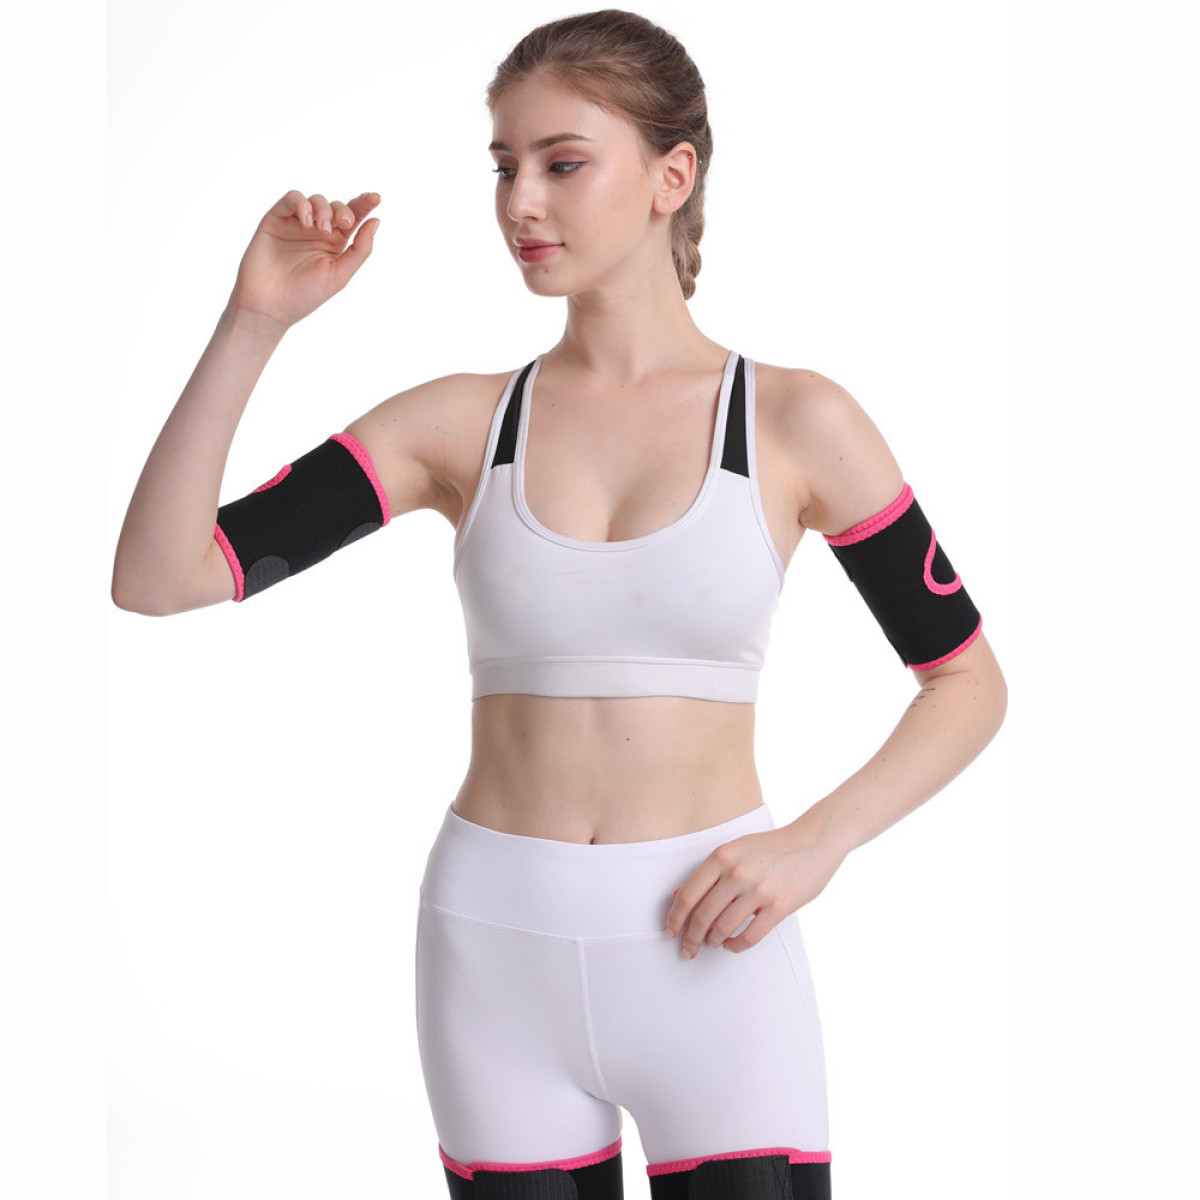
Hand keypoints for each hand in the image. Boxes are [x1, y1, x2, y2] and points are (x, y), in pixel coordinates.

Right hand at [226, 190, 381, 331]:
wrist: (270, 305)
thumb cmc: (305, 295)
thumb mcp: (340, 275)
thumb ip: (360, 249)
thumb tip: (375, 221)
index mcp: (335, 244)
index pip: (353, 218)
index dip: (365, 204)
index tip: (376, 197)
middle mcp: (317, 231)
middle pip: (335, 206)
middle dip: (343, 210)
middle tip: (344, 224)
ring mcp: (296, 224)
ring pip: (316, 200)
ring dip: (323, 210)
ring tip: (321, 229)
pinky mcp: (276, 219)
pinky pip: (292, 199)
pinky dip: (302, 204)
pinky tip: (306, 221)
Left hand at [664, 825, 844, 957]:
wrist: (813, 841)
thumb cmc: (771, 846)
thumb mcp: (735, 849)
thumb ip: (709, 872)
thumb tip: (678, 894)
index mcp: (722, 856)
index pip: (688, 894)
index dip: (675, 917)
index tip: (670, 931)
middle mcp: (737, 873)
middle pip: (703, 915)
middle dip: (691, 937)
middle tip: (687, 950)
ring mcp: (759, 890)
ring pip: (723, 928)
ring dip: (713, 941)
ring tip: (712, 944)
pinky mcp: (779, 907)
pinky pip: (749, 937)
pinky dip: (736, 946)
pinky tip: (732, 945)